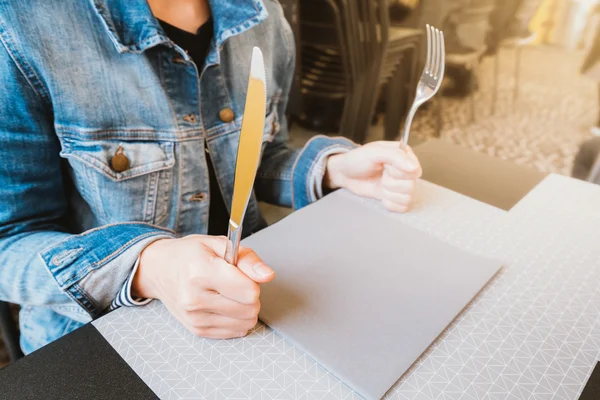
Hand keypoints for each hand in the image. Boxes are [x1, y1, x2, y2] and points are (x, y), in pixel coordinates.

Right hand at [132, 235, 274, 338]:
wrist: (159, 270)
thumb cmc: (189, 254)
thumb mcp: (218, 244)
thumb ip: (247, 259)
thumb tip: (267, 275)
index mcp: (200, 272)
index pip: (249, 291)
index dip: (253, 281)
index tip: (241, 273)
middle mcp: (195, 299)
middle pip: (250, 309)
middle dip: (250, 294)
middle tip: (233, 282)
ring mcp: (195, 318)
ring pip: (246, 322)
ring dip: (244, 308)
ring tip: (227, 293)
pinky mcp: (197, 330)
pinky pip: (236, 331)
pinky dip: (236, 318)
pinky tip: (222, 304)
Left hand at [324, 141, 421, 211]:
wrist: (345, 174)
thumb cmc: (358, 160)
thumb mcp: (374, 152)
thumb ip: (396, 156)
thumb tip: (414, 168)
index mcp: (405, 155)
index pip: (414, 170)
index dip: (397, 171)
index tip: (385, 166)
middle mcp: (406, 170)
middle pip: (411, 185)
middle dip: (390, 182)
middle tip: (381, 175)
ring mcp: (401, 184)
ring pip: (407, 197)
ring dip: (389, 193)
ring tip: (380, 184)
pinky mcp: (395, 197)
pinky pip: (402, 207)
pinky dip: (389, 203)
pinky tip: (381, 194)